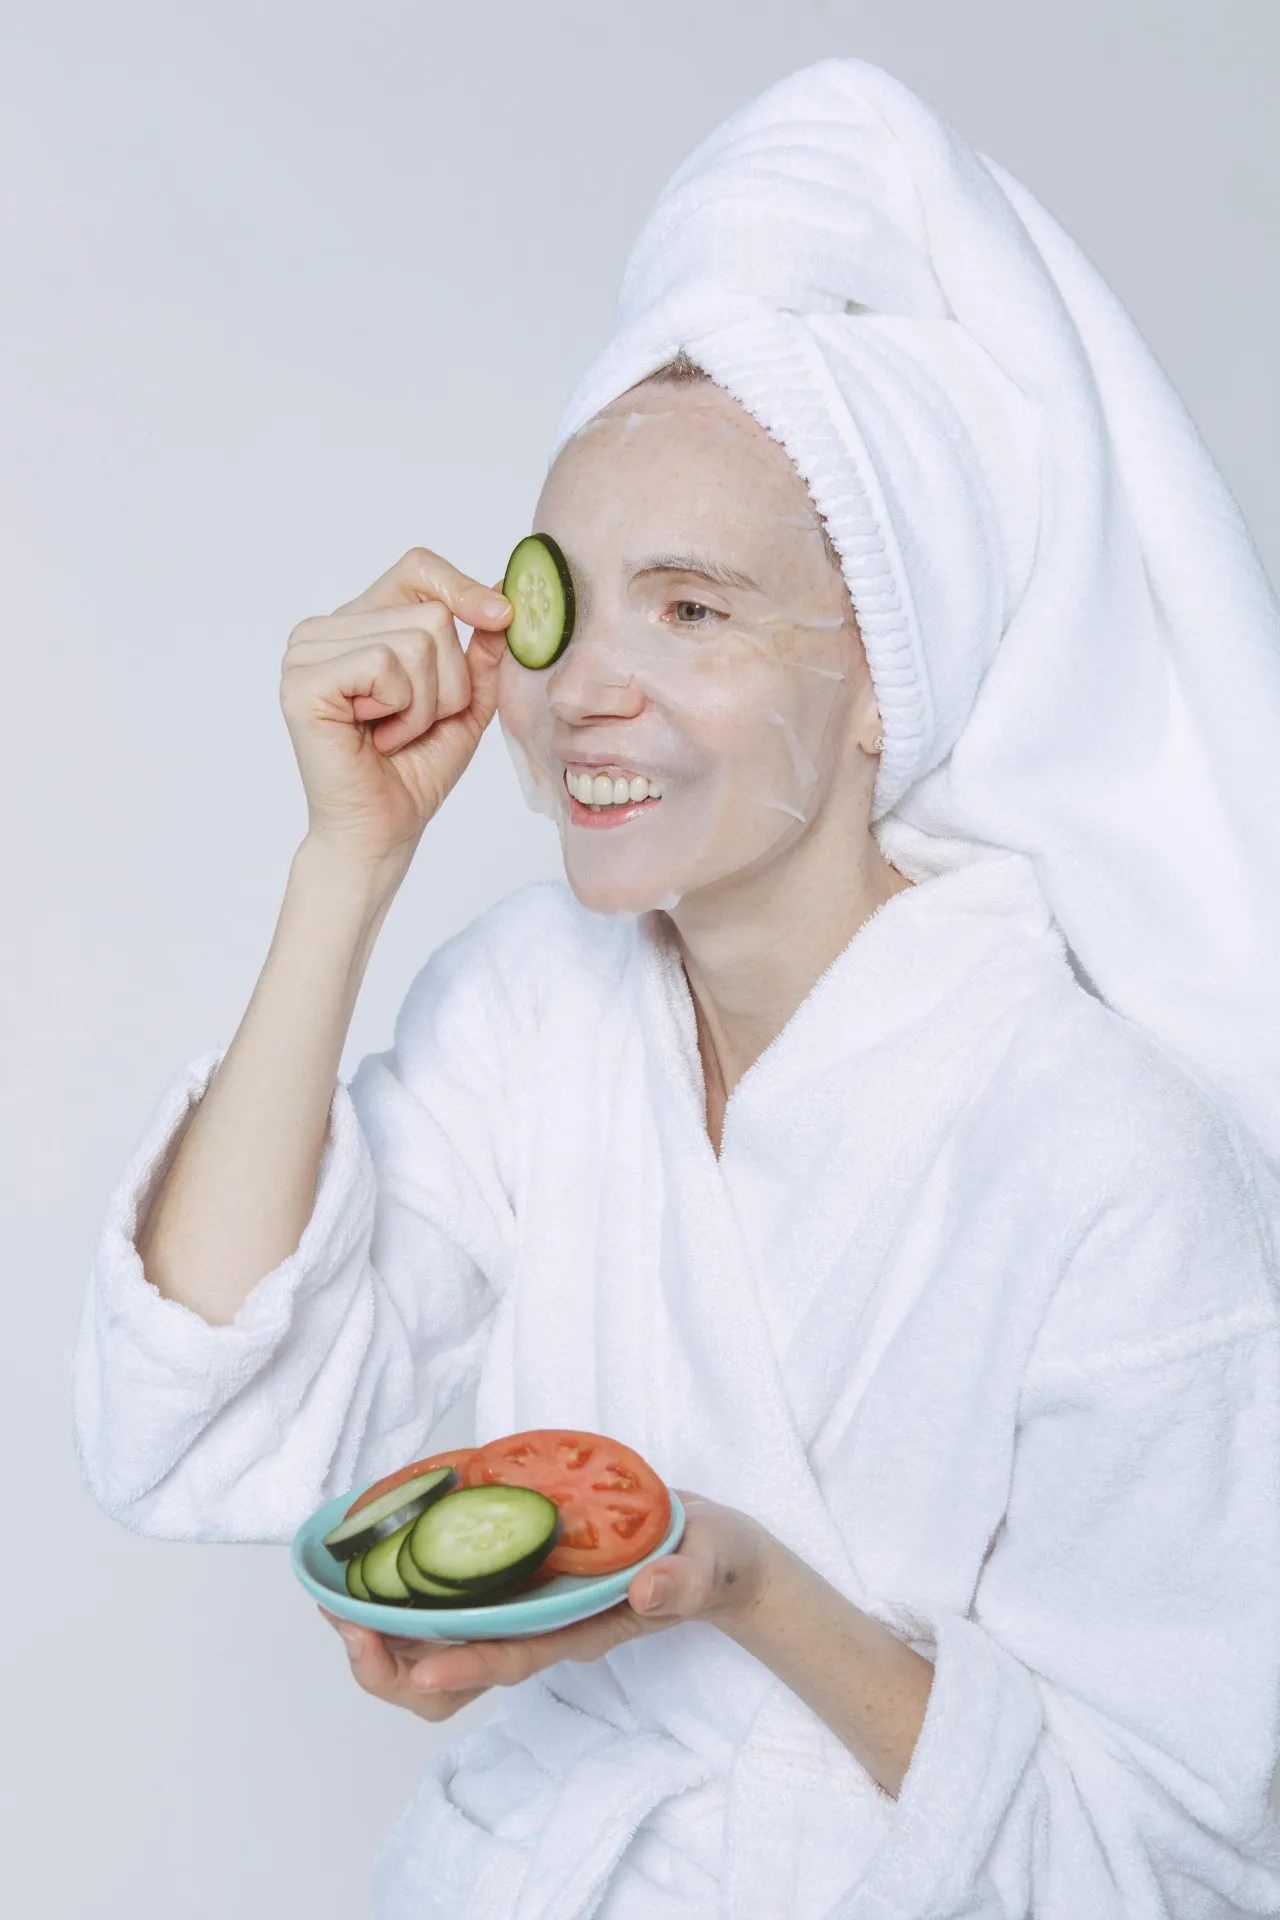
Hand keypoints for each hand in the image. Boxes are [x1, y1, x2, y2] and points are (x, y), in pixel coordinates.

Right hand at [281, 547, 512, 867]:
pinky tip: (376, 736)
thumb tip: (503, 588)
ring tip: (394, 733)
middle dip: (448, 681)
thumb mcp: (465, 701)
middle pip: (430, 613)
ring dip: (426, 703)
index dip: (463, 588)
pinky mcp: (304, 680)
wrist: (383, 831)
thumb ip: (480, 648)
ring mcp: (307, 652)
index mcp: (359, 624)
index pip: (417, 568)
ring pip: (415, 640)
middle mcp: (326, 629)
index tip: (501, 618)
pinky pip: (385, 665)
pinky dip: (401, 709)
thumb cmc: (414, 771)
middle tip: (413, 723)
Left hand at [319, 1489, 770, 1721]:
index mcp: (579, 1630)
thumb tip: (650, 1589)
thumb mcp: (710, 1562)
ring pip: (436, 1649)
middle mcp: (539, 1630)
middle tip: (343, 1619)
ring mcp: (522, 1613)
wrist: (711, 1554)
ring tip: (334, 1599)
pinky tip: (377, 1561)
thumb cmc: (709, 1560)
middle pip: (452, 1678)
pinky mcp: (514, 1585)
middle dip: (391, 1665)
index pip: (512, 1660)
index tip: (417, 1669)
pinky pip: (447, 1607)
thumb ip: (683, 1580)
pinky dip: (404, 1593)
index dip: (462, 1667)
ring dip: (380, 1635)